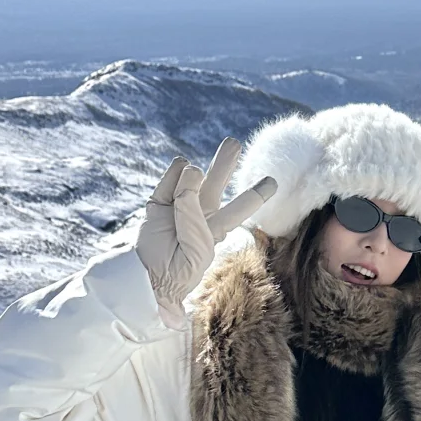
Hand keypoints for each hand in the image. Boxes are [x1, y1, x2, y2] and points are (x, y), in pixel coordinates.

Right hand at [135, 137, 276, 327]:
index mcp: (217, 226)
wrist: (146, 277)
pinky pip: (168, 180)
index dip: (256, 194)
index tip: (273, 182)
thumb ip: (193, 215)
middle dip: (225, 162)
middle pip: (217, 181)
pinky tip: (176, 176)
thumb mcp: (195, 250)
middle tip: (234, 143)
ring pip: (191, 174)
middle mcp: (200, 211)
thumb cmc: (179, 270)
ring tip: (191, 173)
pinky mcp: (158, 201)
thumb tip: (192, 171)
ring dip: (192, 173)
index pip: (241, 207)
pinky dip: (172, 177)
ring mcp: (178, 204)